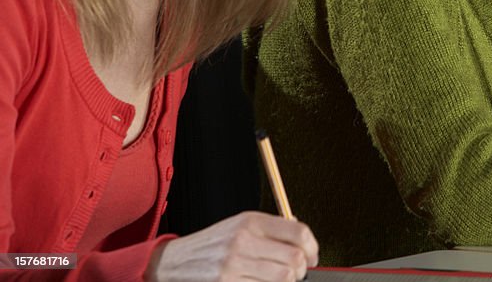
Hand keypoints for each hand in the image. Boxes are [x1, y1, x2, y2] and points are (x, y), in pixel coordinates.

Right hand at [146, 211, 317, 281]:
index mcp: (251, 221)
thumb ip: (271, 230)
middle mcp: (243, 240)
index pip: (299, 232)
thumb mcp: (240, 226)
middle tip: (297, 272)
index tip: (313, 256)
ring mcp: (233, 265)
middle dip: (302, 270)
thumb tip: (305, 242)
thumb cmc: (213, 245)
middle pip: (295, 258)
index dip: (313, 247)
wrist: (173, 263)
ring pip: (284, 278)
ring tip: (280, 280)